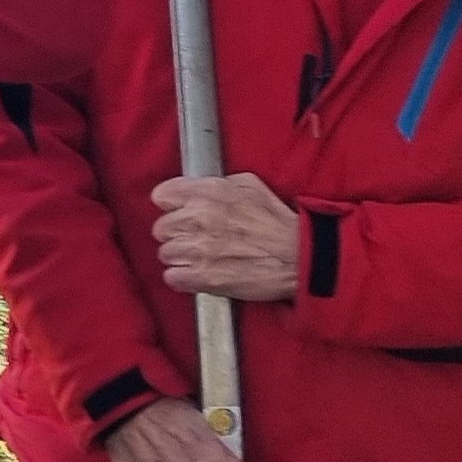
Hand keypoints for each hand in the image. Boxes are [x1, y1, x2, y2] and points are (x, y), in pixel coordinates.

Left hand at [152, 172, 300, 302]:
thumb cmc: (278, 223)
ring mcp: (198, 249)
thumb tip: (194, 187)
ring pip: (166, 253)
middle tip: (198, 238)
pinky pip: (172, 276)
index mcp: (209, 193)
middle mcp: (199, 218)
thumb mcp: (250, 186)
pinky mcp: (202, 277)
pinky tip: (200, 273)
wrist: (300, 258)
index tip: (180, 212)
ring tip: (204, 257)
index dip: (172, 206)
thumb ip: (215, 184)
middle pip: (160, 228)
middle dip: (176, 233)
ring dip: (181, 257)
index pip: (162, 195)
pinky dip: (183, 277)